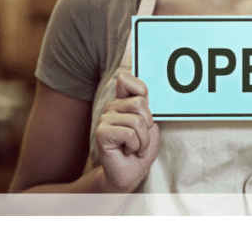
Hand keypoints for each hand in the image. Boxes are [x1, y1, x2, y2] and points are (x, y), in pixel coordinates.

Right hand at [95, 71, 159, 192]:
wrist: (132, 172)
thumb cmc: (141, 148)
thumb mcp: (150, 124)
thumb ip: (147, 106)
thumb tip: (145, 94)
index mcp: (123, 102)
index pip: (126, 79)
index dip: (141, 89)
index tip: (145, 107)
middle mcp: (112, 107)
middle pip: (140, 103)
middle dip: (148, 125)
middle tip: (142, 137)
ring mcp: (104, 119)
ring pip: (137, 120)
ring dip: (143, 139)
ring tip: (136, 146)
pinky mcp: (101, 133)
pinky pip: (129, 133)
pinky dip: (135, 145)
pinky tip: (128, 151)